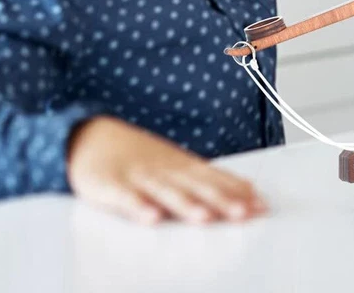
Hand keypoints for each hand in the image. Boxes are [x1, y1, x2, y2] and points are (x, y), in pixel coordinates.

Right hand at [67, 115, 267, 224]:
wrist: (92, 135)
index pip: (216, 180)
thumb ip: (210, 179)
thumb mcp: (178, 166)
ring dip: (186, 205)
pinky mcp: (110, 185)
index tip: (261, 206)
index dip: (238, 193)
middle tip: (243, 214)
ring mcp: (139, 176)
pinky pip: (125, 198)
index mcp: (183, 166)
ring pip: (165, 192)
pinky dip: (138, 207)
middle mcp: (166, 170)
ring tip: (205, 218)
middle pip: (197, 187)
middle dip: (221, 200)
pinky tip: (151, 218)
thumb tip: (249, 190)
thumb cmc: (141, 158)